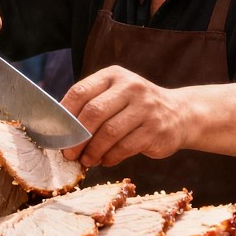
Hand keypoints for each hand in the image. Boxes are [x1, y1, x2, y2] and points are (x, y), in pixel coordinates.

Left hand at [60, 65, 189, 167]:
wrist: (180, 114)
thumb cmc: (135, 108)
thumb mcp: (115, 95)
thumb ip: (90, 105)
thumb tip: (58, 129)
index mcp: (114, 75)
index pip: (80, 92)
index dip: (64, 115)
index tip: (56, 133)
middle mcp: (131, 87)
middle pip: (93, 113)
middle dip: (76, 137)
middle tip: (69, 153)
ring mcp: (146, 107)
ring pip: (109, 133)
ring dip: (93, 151)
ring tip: (86, 160)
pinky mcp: (155, 129)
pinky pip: (125, 147)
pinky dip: (110, 157)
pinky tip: (105, 160)